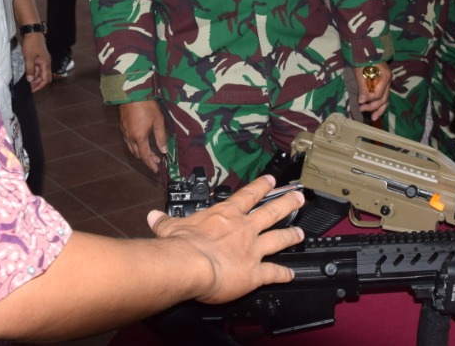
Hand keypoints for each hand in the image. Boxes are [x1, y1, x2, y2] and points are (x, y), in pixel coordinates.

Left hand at [22, 32, 50, 92]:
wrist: (32, 32)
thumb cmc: (32, 43)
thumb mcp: (29, 57)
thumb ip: (30, 69)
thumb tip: (30, 80)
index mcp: (46, 64)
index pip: (46, 79)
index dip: (40, 86)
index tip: (32, 90)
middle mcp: (46, 63)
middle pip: (44, 77)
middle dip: (37, 83)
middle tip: (28, 87)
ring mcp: (42, 60)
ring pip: (40, 73)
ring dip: (34, 78)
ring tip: (27, 82)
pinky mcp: (38, 58)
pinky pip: (37, 68)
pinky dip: (33, 72)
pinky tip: (27, 74)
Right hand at [118, 100, 167, 172]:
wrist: (131, 92)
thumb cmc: (146, 105)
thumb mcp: (158, 120)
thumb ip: (161, 137)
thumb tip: (164, 150)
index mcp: (139, 137)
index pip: (145, 156)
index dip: (150, 164)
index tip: (156, 169)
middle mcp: (130, 137)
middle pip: (137, 153)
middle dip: (147, 159)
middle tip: (156, 160)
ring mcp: (124, 131)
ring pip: (131, 148)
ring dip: (140, 152)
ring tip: (149, 152)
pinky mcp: (122, 125)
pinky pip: (128, 140)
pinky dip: (135, 145)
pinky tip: (140, 141)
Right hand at [146, 175, 302, 303]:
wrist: (190, 265)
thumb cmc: (181, 246)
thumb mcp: (169, 227)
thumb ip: (165, 221)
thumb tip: (153, 216)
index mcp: (225, 215)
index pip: (247, 196)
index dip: (261, 187)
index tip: (271, 180)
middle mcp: (243, 228)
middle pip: (271, 211)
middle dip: (287, 203)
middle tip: (299, 197)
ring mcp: (252, 249)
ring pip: (278, 238)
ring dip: (291, 235)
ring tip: (301, 233)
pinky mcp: (255, 272)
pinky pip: (273, 273)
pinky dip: (283, 274)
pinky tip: (290, 274)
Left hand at [356, 61, 390, 120]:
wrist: (366, 48)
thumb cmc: (363, 59)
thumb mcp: (361, 72)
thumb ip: (363, 87)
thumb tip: (362, 101)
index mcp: (384, 77)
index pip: (378, 94)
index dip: (369, 100)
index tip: (360, 103)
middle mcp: (388, 81)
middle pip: (384, 99)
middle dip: (374, 107)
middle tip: (363, 110)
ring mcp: (387, 82)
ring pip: (386, 99)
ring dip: (379, 109)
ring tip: (373, 118)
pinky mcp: (383, 83)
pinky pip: (383, 95)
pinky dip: (380, 103)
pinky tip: (376, 110)